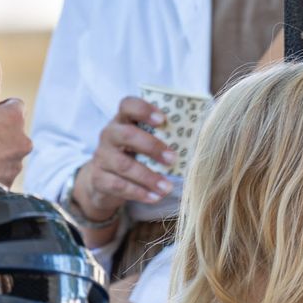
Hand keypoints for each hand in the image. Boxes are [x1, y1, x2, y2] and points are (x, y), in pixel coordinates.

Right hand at [78, 96, 174, 216]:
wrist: (103, 180)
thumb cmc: (134, 155)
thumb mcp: (144, 141)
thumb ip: (165, 135)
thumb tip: (203, 135)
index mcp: (124, 120)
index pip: (127, 105)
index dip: (143, 109)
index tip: (163, 120)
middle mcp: (109, 135)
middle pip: (126, 134)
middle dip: (151, 146)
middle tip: (173, 159)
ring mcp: (102, 157)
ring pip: (123, 164)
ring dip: (148, 177)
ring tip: (167, 187)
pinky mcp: (98, 178)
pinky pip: (118, 185)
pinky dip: (139, 192)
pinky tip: (155, 197)